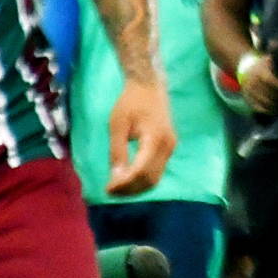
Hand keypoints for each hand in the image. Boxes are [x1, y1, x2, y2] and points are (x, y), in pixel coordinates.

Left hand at [105, 81, 176, 195]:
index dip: (124, 183)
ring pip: (155, 178)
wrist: (149, 86)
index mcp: (154, 138)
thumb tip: (116, 177)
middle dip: (130, 189)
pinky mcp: (169, 148)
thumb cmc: (130, 102)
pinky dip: (142, 179)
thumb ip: (118, 152)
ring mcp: (170, 148)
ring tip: (117, 188)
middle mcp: (167, 146)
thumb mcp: (117, 126)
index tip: (108, 188)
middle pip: (150, 179)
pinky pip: (157, 171)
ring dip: (136, 187)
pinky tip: (128, 179)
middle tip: (110, 191)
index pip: (141, 170)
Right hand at [237, 52, 277, 115]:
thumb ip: (276, 48)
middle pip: (267, 94)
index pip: (270, 81)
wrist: (244, 67)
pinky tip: (275, 111)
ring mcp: (249, 91)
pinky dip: (266, 111)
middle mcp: (253, 82)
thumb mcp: (269, 55)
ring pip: (262, 102)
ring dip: (275, 107)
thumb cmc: (263, 63)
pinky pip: (257, 108)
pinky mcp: (247, 98)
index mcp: (259, 71)